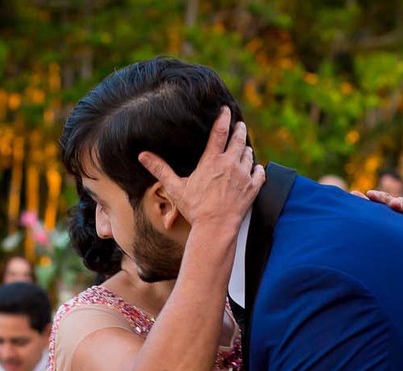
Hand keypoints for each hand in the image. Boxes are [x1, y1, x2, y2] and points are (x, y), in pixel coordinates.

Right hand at [137, 106, 265, 231]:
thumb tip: (142, 156)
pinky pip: (260, 173)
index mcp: (212, 161)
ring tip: (244, 147)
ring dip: (246, 149)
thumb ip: (160, 169)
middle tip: (240, 124)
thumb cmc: (195, 209)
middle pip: (239, 139)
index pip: (219, 132)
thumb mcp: (175, 188)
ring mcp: (243, 176)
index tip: (226, 110)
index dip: (223, 118)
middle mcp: (230, 164)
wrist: (215, 227)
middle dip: (240, 129)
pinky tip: (256, 168)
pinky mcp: (252, 189)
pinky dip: (258, 169)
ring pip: (249, 155)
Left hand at [354, 190, 402, 235]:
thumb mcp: (371, 218)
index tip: (370, 195)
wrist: (387, 250)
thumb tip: (352, 193)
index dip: (379, 197)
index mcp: (389, 207)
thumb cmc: (375, 231)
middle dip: (399, 204)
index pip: (386, 199)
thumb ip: (364, 208)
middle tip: (394, 205)